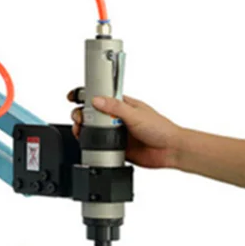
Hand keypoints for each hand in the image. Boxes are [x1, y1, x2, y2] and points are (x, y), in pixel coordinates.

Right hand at [67, 92, 183, 168]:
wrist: (170, 151)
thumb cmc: (161, 128)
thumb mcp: (136, 114)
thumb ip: (115, 107)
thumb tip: (96, 100)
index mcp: (123, 104)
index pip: (101, 95)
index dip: (86, 94)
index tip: (74, 96)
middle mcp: (118, 117)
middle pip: (93, 113)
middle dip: (82, 114)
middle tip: (81, 118)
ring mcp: (116, 132)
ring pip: (94, 129)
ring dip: (85, 129)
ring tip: (82, 130)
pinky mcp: (116, 146)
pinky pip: (99, 144)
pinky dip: (92, 143)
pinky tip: (89, 142)